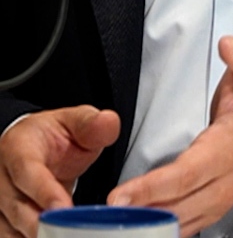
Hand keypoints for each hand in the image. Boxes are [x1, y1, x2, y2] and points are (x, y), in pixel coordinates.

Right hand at [0, 105, 119, 237]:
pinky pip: (10, 236)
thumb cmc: (54, 137)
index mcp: (17, 148)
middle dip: (41, 223)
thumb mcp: (76, 121)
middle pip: (17, 206)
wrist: (36, 146)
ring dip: (35, 235)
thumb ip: (93, 124)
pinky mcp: (2, 219)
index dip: (44, 192)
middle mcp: (1, 177)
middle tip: (67, 233)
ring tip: (65, 237)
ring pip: (10, 227)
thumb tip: (107, 123)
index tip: (63, 208)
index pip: (28, 172)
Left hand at [109, 37, 232, 235]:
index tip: (122, 194)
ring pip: (182, 220)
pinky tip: (136, 229)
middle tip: (105, 213)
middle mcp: (225, 178)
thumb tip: (228, 46)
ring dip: (147, 225)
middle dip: (141, 211)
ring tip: (112, 223)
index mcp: (230, 146)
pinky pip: (186, 226)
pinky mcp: (213, 208)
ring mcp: (221, 197)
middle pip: (180, 203)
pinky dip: (160, 230)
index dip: (154, 186)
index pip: (189, 172)